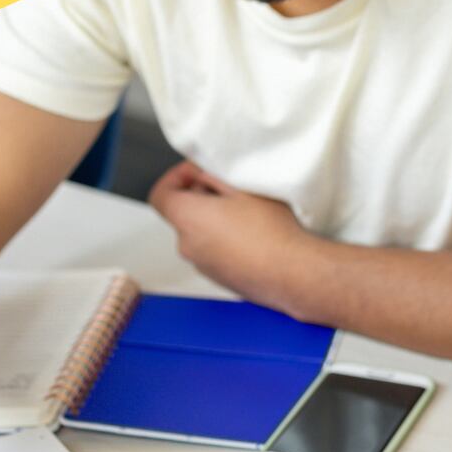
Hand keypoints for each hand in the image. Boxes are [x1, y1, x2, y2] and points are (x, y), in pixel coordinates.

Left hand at [147, 160, 314, 310]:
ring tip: (246, 213)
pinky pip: (213, 252)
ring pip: (199, 234)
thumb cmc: (272, 233)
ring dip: (214, 220)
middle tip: (228, 188)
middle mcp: (188, 245)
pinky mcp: (219, 278)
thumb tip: (203, 176)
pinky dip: (224, 241)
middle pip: (182, 214)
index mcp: (188, 219)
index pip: (160, 195)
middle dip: (200, 197)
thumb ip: (214, 177)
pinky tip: (252, 235)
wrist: (292, 273)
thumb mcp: (243, 188)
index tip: (195, 172)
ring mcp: (202, 265)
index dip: (174, 178)